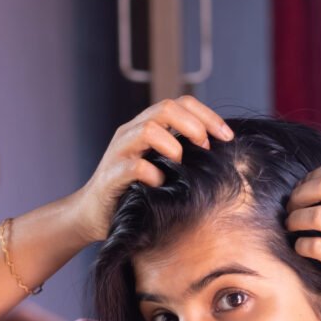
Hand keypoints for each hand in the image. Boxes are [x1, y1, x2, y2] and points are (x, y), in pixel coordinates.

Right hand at [74, 96, 233, 243]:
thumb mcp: (161, 170)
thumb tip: (220, 159)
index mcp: (147, 127)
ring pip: (148, 129)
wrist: (92, 216)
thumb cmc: (133, 193)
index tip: (228, 136)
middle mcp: (132, 132)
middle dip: (193, 124)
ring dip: (172, 145)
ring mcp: (119, 152)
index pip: (181, 104)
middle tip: (207, 146)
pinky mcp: (110, 176)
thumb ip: (182, 159)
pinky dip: (152, 173)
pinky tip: (161, 185)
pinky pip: (133, 166)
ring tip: (181, 163)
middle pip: (166, 108)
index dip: (207, 115)